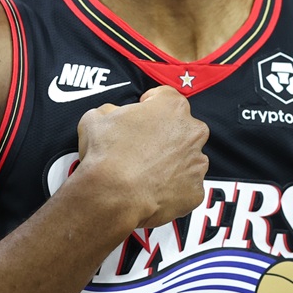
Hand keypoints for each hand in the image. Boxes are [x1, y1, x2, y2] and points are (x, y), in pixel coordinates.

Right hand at [75, 86, 208, 231]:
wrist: (112, 196)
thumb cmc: (105, 155)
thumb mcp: (95, 117)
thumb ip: (112, 111)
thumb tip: (114, 116)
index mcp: (172, 107)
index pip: (165, 96)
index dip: (150, 105)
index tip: (140, 115)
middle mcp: (192, 132)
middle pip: (181, 128)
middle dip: (164, 135)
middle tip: (140, 146)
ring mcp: (196, 163)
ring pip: (186, 159)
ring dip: (170, 162)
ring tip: (144, 172)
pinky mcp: (195, 191)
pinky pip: (185, 187)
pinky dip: (171, 188)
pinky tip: (151, 189)